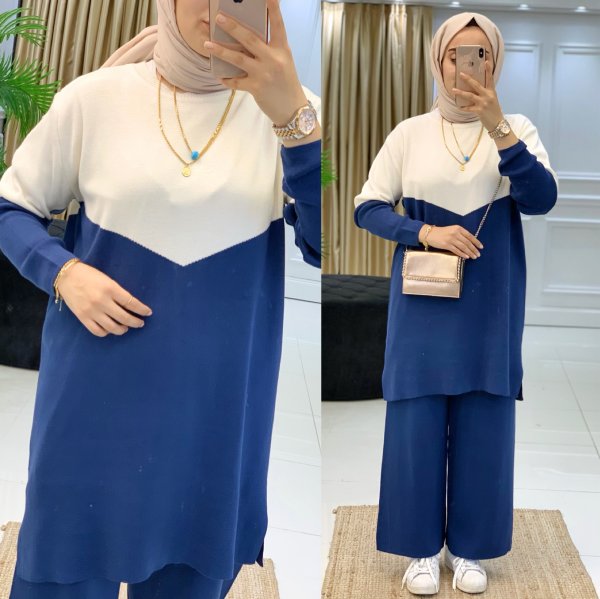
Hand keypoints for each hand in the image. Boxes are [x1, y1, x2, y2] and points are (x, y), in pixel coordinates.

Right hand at [56, 262, 152, 336]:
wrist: (66, 276)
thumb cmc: (90, 275)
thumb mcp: (108, 280)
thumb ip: (118, 293)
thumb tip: (130, 306)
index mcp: (110, 289)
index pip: (131, 302)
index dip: (141, 309)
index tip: (148, 313)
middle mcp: (102, 301)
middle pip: (124, 317)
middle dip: (135, 322)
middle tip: (140, 323)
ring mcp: (92, 311)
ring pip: (112, 328)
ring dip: (122, 329)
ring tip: (126, 327)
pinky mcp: (83, 317)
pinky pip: (98, 331)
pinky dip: (106, 332)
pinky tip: (110, 329)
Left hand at [203, 0, 312, 128]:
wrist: (292, 109)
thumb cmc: (286, 83)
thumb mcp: (283, 62)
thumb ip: (269, 49)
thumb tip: (246, 39)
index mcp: (282, 49)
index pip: (277, 25)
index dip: (273, 9)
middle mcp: (273, 59)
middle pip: (249, 39)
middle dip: (233, 27)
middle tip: (218, 18)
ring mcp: (263, 74)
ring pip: (238, 59)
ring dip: (220, 51)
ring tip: (207, 44)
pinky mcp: (256, 88)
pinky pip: (236, 81)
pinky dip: (226, 79)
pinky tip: (219, 75)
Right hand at [419, 224, 482, 258]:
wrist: (430, 234)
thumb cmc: (442, 233)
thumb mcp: (452, 230)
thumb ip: (460, 234)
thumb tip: (469, 243)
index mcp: (458, 228)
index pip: (470, 236)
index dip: (476, 242)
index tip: (481, 247)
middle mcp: (456, 233)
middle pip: (467, 242)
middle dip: (474, 249)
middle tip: (478, 254)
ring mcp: (451, 239)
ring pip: (463, 247)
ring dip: (470, 252)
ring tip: (474, 257)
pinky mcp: (446, 245)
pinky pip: (456, 250)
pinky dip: (462, 254)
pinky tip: (466, 257)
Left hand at [452, 60, 504, 131]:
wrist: (497, 123)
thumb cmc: (494, 110)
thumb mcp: (492, 99)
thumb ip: (485, 93)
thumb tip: (475, 89)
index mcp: (492, 92)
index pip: (490, 79)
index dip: (488, 70)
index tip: (486, 61)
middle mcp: (488, 95)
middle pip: (476, 85)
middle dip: (468, 79)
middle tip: (460, 74)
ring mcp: (483, 103)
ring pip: (470, 95)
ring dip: (460, 92)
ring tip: (453, 90)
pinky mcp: (479, 110)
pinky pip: (468, 108)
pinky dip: (463, 107)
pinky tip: (459, 106)